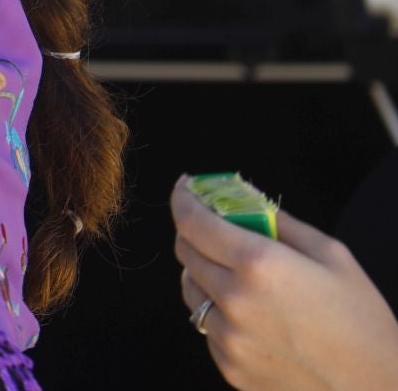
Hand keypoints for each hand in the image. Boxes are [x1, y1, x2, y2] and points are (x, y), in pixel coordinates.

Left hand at [173, 175, 397, 389]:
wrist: (376, 390)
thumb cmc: (362, 322)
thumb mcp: (332, 256)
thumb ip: (281, 223)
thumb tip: (247, 202)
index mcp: (258, 265)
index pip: (192, 221)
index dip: (183, 198)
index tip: (185, 189)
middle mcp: (234, 300)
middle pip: (185, 252)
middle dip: (195, 233)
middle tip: (216, 228)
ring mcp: (228, 337)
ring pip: (191, 290)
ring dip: (204, 273)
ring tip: (238, 275)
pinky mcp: (229, 366)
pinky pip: (208, 326)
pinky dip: (220, 312)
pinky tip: (253, 315)